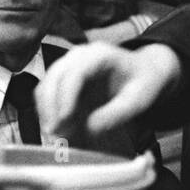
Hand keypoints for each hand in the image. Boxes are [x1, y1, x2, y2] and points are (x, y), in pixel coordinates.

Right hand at [36, 41, 181, 138]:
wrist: (143, 72)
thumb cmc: (143, 83)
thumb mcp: (138, 99)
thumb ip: (116, 113)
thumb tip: (89, 128)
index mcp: (100, 54)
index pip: (75, 72)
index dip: (66, 96)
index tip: (64, 120)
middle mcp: (79, 55)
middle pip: (54, 76)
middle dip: (50, 106)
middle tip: (55, 134)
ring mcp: (68, 64)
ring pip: (46, 85)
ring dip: (46, 111)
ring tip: (57, 135)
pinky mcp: (63, 78)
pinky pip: (47, 93)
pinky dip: (48, 111)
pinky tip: (58, 128)